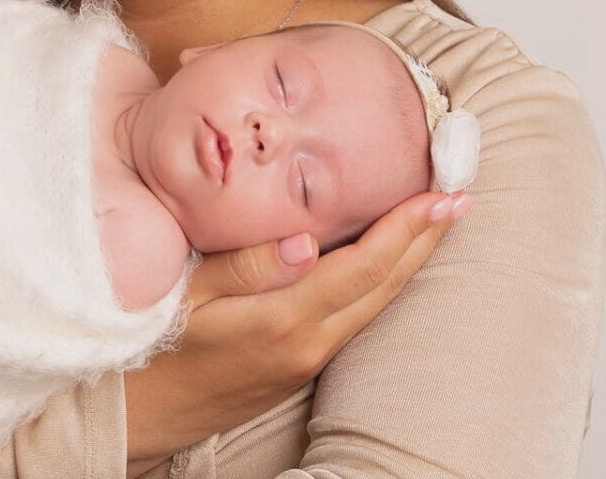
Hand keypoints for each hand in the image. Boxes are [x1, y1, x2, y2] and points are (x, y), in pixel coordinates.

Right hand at [123, 190, 469, 476]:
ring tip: (437, 221)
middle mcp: (310, 344)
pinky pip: (357, 315)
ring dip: (411, 259)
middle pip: (387, 285)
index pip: (364, 266)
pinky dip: (382, 280)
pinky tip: (388, 259)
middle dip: (427, 238)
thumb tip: (306, 240)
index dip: (407, 227)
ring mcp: (310, 359)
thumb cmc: (154, 344)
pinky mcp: (303, 365)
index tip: (442, 193)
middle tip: (461, 194)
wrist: (144, 413)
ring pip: (377, 303)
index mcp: (284, 321)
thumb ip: (245, 265)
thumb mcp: (186, 295)